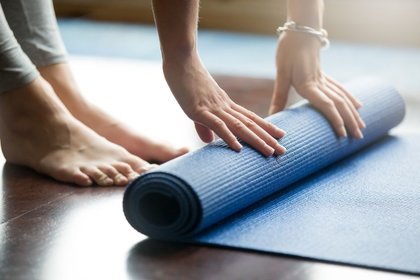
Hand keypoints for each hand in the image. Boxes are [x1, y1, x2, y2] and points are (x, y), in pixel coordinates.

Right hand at [163, 55, 285, 156]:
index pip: (250, 118)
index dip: (266, 127)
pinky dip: (229, 137)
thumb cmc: (186, 81)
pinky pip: (217, 125)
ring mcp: (213, 108)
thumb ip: (203, 125)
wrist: (180, 59)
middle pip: (250, 124)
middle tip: (283, 151)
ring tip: (270, 152)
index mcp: (225, 104)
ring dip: (255, 140)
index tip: (280, 136)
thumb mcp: (195, 107)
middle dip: (267, 138)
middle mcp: (224, 106)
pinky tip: (238, 148)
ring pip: (240, 126)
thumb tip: (209, 141)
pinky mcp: (199, 110)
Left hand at [270, 32, 364, 138]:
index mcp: (309, 85)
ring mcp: (325, 79)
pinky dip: (351, 98)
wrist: (300, 32)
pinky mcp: (325, 75)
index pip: (326, 105)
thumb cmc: (288, 52)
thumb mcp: (281, 74)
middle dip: (350, 121)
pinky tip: (359, 105)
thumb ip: (279, 96)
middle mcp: (320, 83)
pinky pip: (342, 89)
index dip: (335, 120)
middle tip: (359, 138)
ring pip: (344, 97)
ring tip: (362, 127)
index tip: (342, 135)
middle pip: (340, 104)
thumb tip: (272, 116)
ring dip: (353, 113)